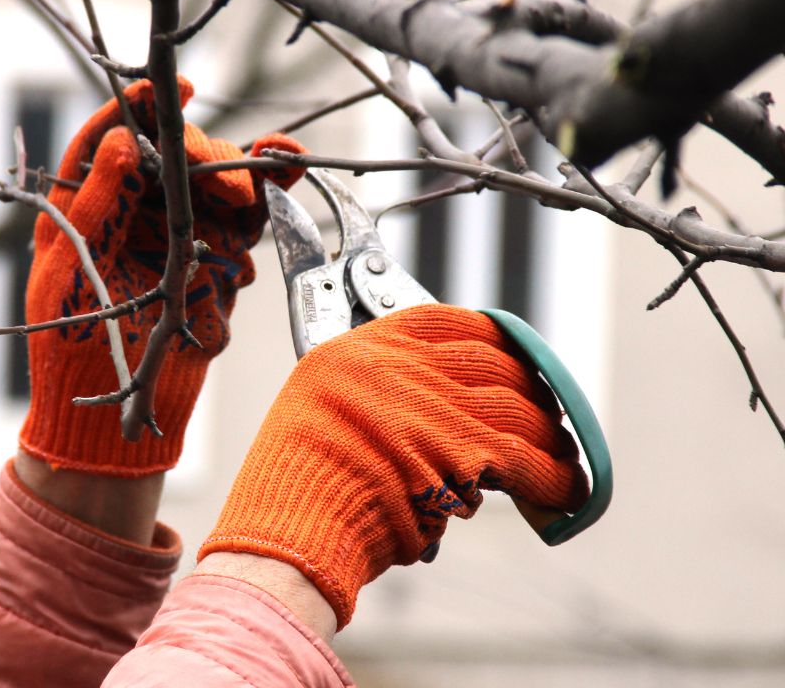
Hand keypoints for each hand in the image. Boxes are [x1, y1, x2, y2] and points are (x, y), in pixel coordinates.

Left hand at [19, 77, 305, 475]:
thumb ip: (98, 207)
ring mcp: (186, 232)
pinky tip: (289, 173)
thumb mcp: (70, 274)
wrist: (120, 413)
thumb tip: (126, 142)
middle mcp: (142, 211)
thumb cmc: (74, 346)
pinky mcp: (221, 257)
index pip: (115, 139)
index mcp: (91, 206)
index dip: (140, 106)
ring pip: (222, 180)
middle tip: (231, 189)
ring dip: (252, 168)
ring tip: (280, 163)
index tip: (171, 86)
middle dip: (209, 159)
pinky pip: (250, 219)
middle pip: (179, 157)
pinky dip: (274, 195)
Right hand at [199, 304, 588, 628]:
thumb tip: (443, 405)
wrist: (289, 535)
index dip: (493, 336)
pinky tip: (568, 486)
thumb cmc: (296, 484)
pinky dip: (552, 476)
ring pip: (517, 410)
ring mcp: (433, 406)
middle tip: (545, 408)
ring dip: (547, 434)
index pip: (450, 322)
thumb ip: (379, 391)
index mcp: (365, 349)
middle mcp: (402, 368)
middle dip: (530, 389)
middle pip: (494, 364)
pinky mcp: (461, 455)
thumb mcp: (323, 406)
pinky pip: (525, 458)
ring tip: (561, 451)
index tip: (512, 352)